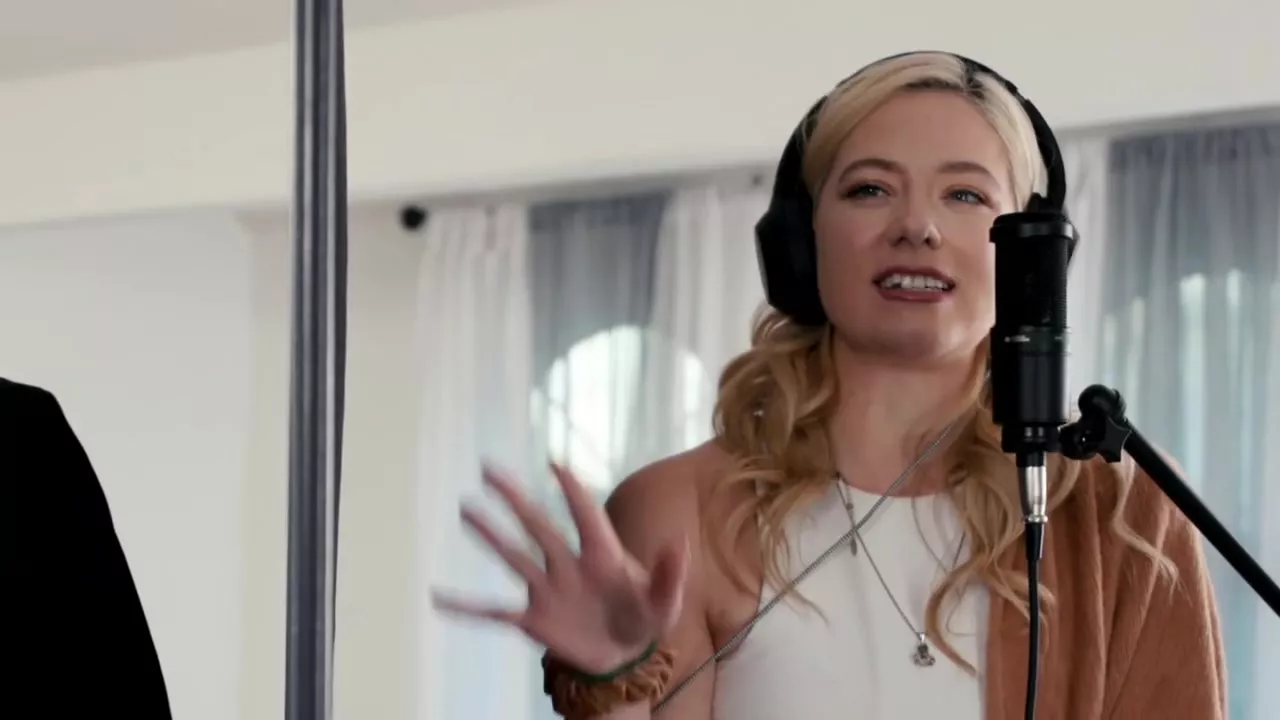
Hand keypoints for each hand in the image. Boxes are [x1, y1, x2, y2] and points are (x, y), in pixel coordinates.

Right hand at [433, 463, 688, 674]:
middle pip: (538, 525)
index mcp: (603, 555)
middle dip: (515, 498)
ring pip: (514, 556)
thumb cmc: (646, 620)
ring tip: (466, 509)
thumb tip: (679, 543)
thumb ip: (669, 575)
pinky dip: (467, 606)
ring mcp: (548, 589)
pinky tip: (439, 597)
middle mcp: (569, 564)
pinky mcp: (533, 619)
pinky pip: (494, 612)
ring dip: (490, 534)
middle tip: (489, 469)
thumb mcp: (666, 603)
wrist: (623, 657)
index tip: (555, 463)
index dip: (573, 491)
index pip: (586, 516)